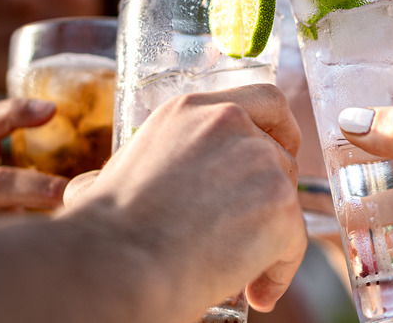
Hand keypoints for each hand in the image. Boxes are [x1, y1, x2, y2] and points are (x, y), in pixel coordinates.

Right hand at [61, 84, 306, 319]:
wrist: (120, 265)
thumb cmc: (103, 232)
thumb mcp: (111, 173)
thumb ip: (131, 168)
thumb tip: (96, 186)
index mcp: (190, 109)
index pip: (262, 100)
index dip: (278, 129)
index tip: (279, 152)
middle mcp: (229, 122)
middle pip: (278, 154)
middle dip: (268, 194)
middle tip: (245, 229)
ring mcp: (259, 160)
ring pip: (287, 198)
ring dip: (271, 234)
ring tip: (239, 270)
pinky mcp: (280, 203)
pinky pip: (296, 241)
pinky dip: (280, 269)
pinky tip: (255, 292)